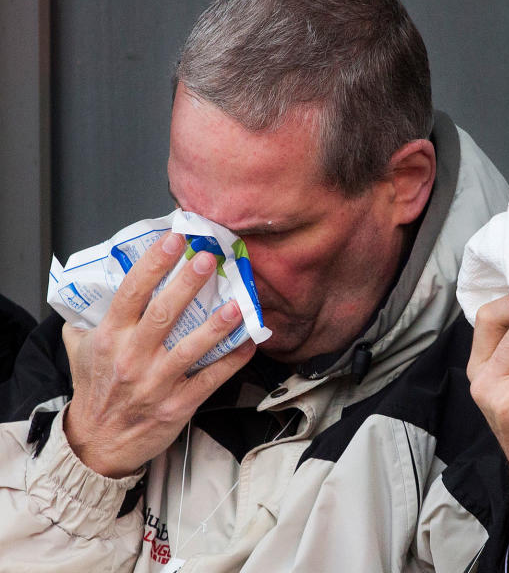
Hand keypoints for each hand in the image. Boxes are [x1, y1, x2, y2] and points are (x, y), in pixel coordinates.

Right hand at [62, 232, 255, 477]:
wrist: (97, 445)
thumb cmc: (94, 393)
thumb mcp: (80, 352)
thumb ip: (86, 320)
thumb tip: (92, 287)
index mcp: (109, 339)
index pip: (131, 293)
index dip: (153, 264)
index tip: (174, 241)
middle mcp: (132, 358)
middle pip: (163, 313)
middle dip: (188, 283)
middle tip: (208, 258)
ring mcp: (157, 382)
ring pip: (191, 347)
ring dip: (217, 323)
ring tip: (238, 301)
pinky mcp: (179, 404)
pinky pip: (211, 378)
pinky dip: (232, 360)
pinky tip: (250, 342)